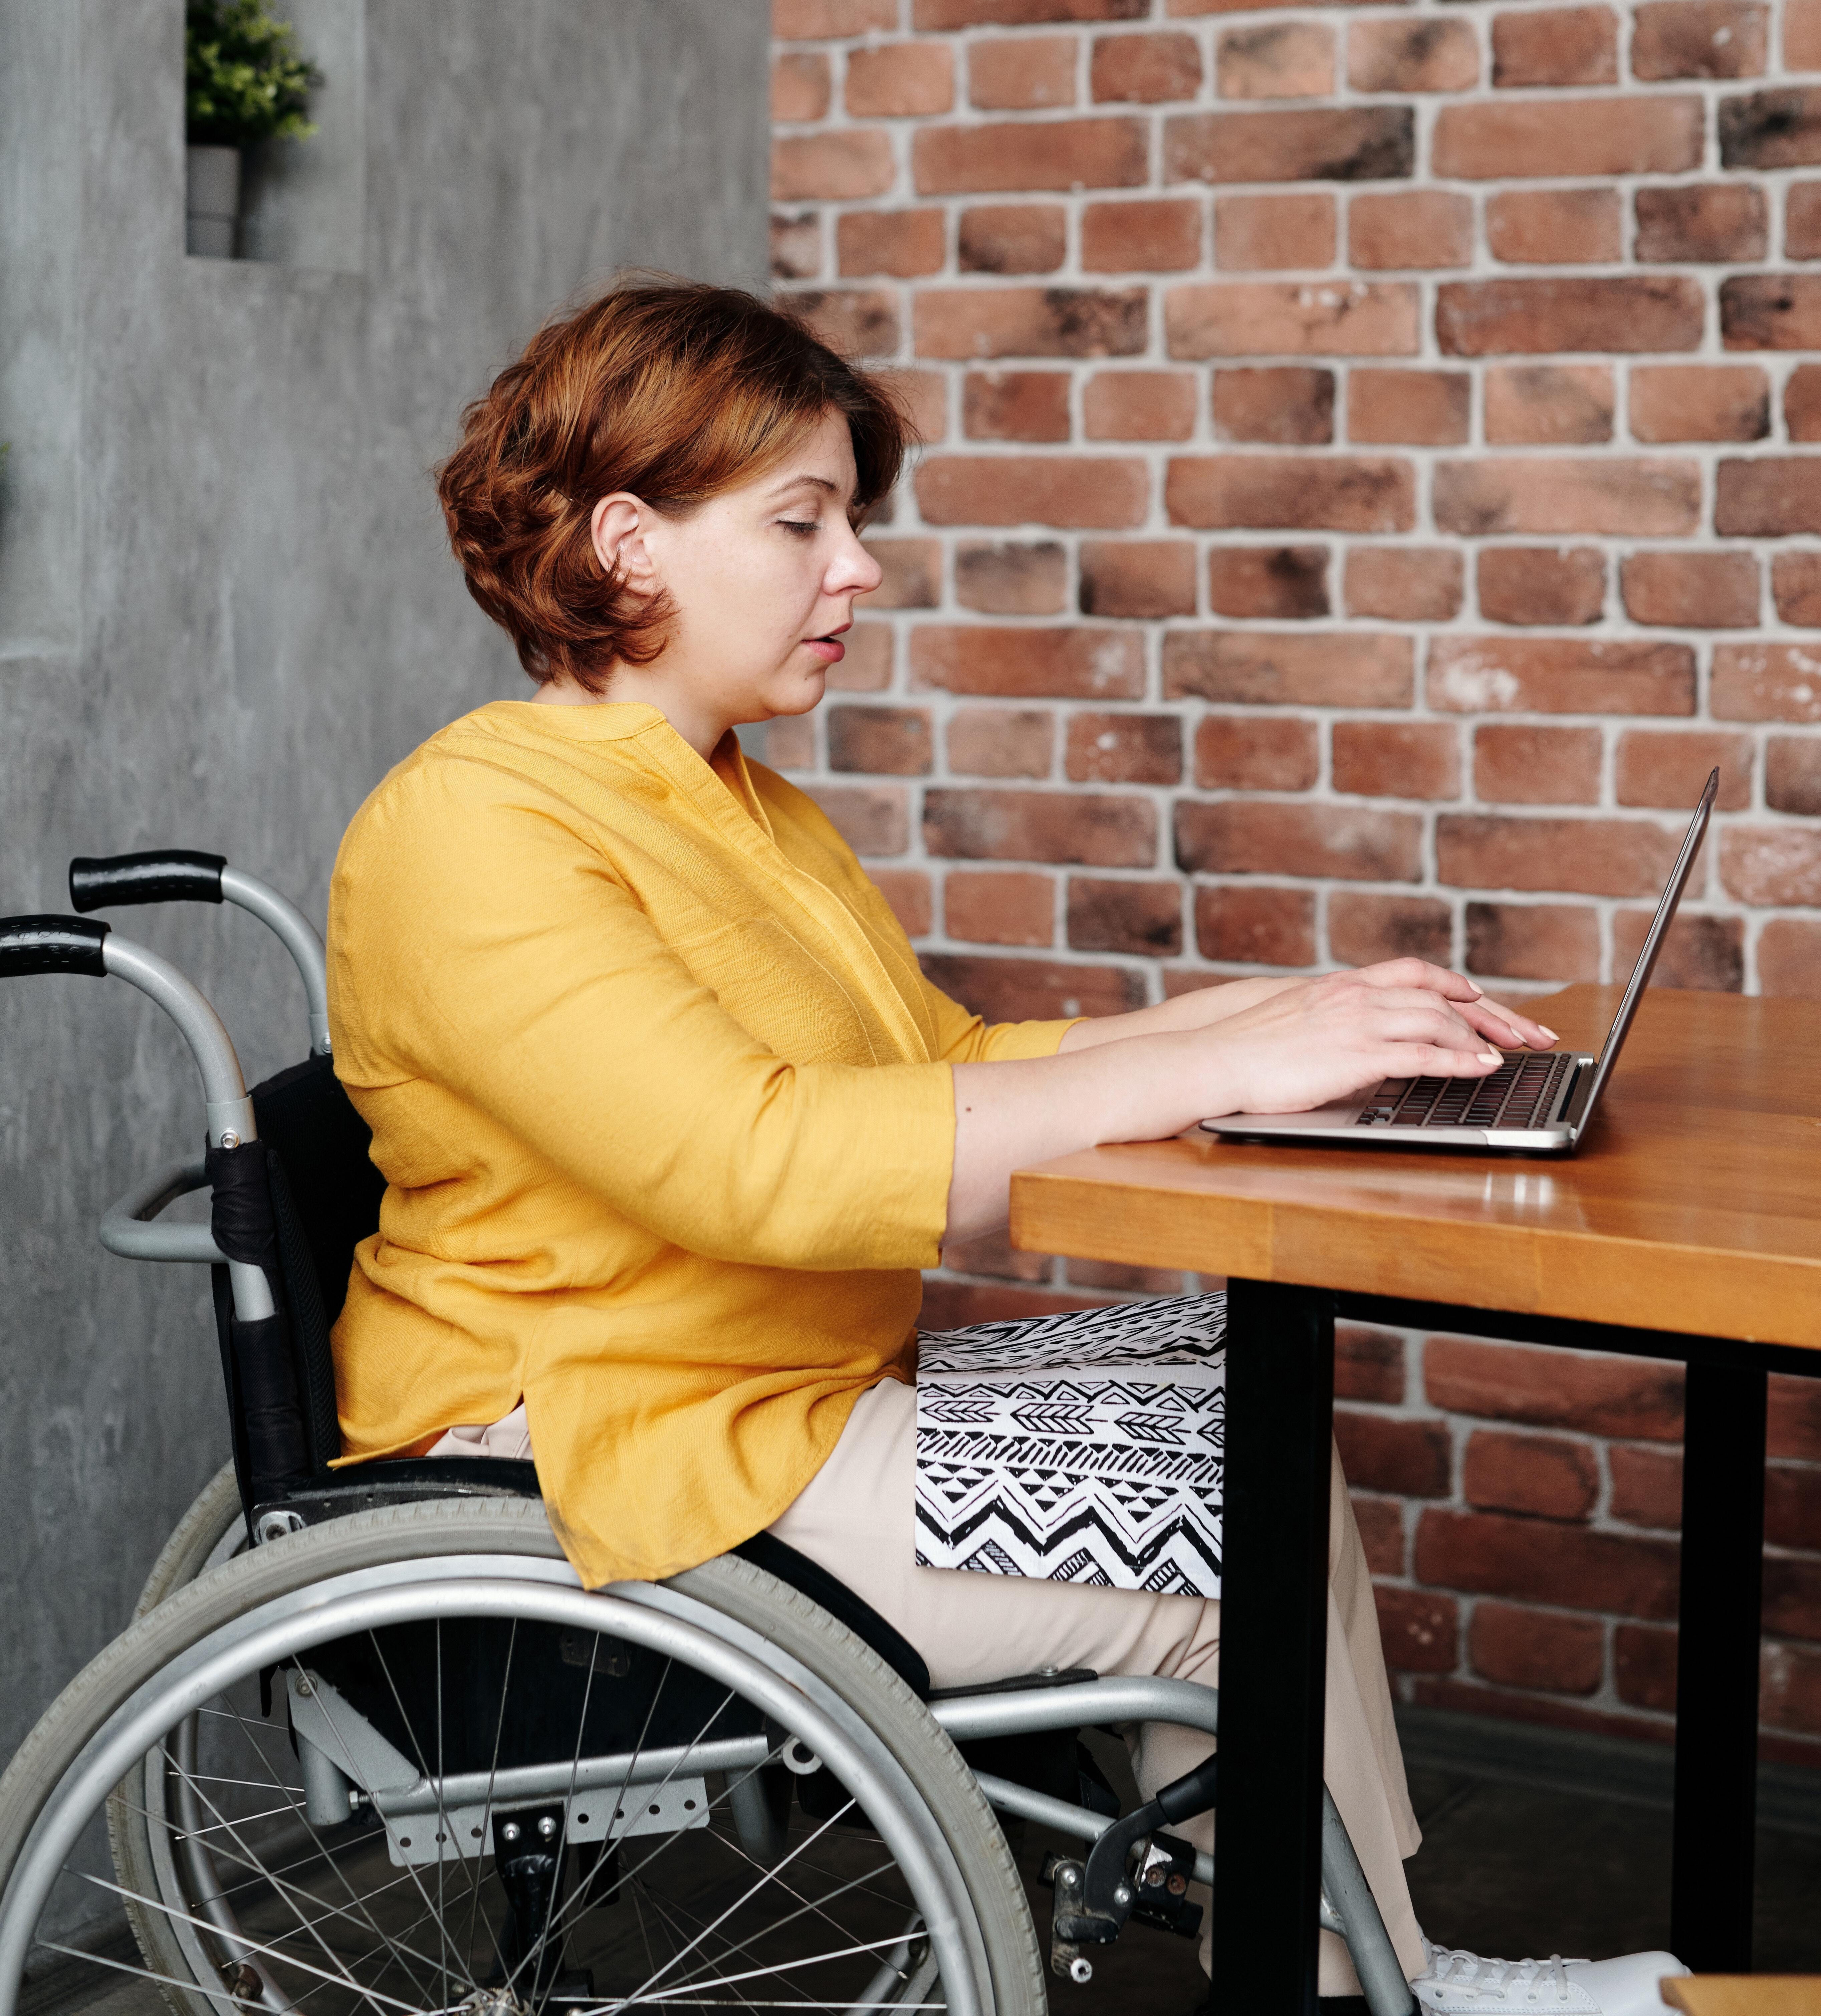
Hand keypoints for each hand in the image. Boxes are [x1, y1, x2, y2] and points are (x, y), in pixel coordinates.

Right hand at [1196, 960, 1556, 1117]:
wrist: (1215, 1058)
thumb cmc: (1249, 1049)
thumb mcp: (1299, 1021)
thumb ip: (1335, 1022)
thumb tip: (1360, 1042)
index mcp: (1343, 985)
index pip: (1416, 972)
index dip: (1456, 983)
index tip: (1485, 998)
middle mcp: (1357, 996)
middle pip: (1441, 996)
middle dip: (1491, 1013)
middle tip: (1528, 1031)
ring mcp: (1357, 1023)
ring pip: (1437, 1020)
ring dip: (1481, 1036)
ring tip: (1510, 1052)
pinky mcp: (1356, 1055)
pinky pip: (1422, 1055)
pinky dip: (1459, 1061)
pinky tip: (1483, 1068)